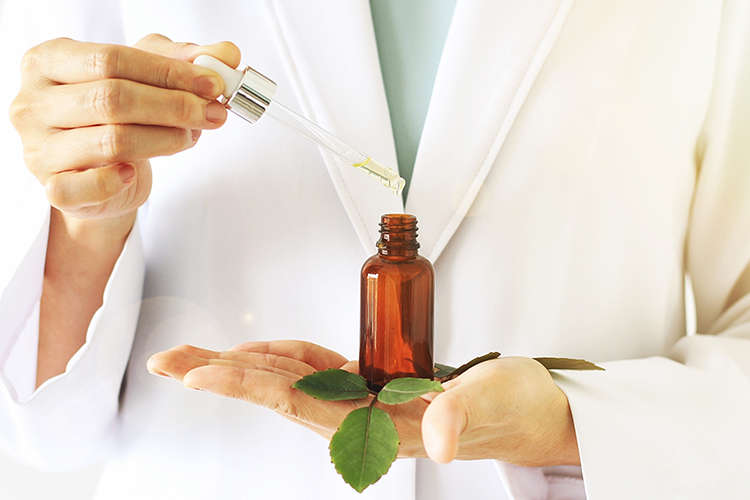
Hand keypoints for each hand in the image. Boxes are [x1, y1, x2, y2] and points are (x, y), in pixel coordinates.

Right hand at [9, 34, 238, 220]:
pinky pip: (87, 186)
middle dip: (173, 106)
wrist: (98, 175)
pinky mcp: (52, 188)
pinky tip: (136, 172)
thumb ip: (183, 61)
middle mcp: (34, 102)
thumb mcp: (146, 78)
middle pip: (112, 98)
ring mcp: (38, 147)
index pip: (113, 59)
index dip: (168, 72)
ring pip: (111, 141)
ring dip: (164, 140)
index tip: (212, 84)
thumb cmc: (116, 117)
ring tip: (189, 137)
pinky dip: (118, 181)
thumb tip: (226, 54)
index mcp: (49, 61)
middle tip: (211, 113)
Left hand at [148, 341, 579, 466]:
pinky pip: (314, 370)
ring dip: (241, 367)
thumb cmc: (514, 405)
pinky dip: (282, 356)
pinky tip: (260, 352)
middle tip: (170, 362)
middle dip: (223, 377)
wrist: (526, 410)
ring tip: (195, 357)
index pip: (303, 404)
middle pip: (279, 395)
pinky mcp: (368, 385)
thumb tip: (440, 439)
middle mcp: (363, 418)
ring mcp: (362, 403)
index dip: (251, 387)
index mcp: (385, 427)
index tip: (203, 375)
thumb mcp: (497, 400)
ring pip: (288, 382)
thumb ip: (465, 415)